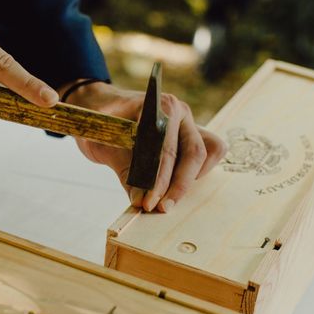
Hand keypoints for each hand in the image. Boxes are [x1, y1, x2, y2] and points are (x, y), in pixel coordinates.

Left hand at [62, 80, 226, 211]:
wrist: (102, 109)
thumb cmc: (101, 123)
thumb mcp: (105, 146)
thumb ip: (125, 172)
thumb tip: (140, 201)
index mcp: (159, 106)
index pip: (166, 148)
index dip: (159, 181)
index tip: (148, 203)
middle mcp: (179, 111)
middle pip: (193, 153)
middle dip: (178, 185)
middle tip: (160, 208)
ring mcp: (189, 122)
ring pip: (207, 152)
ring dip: (191, 179)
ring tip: (167, 198)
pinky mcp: (193, 134)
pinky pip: (211, 152)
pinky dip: (199, 171)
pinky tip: (175, 184)